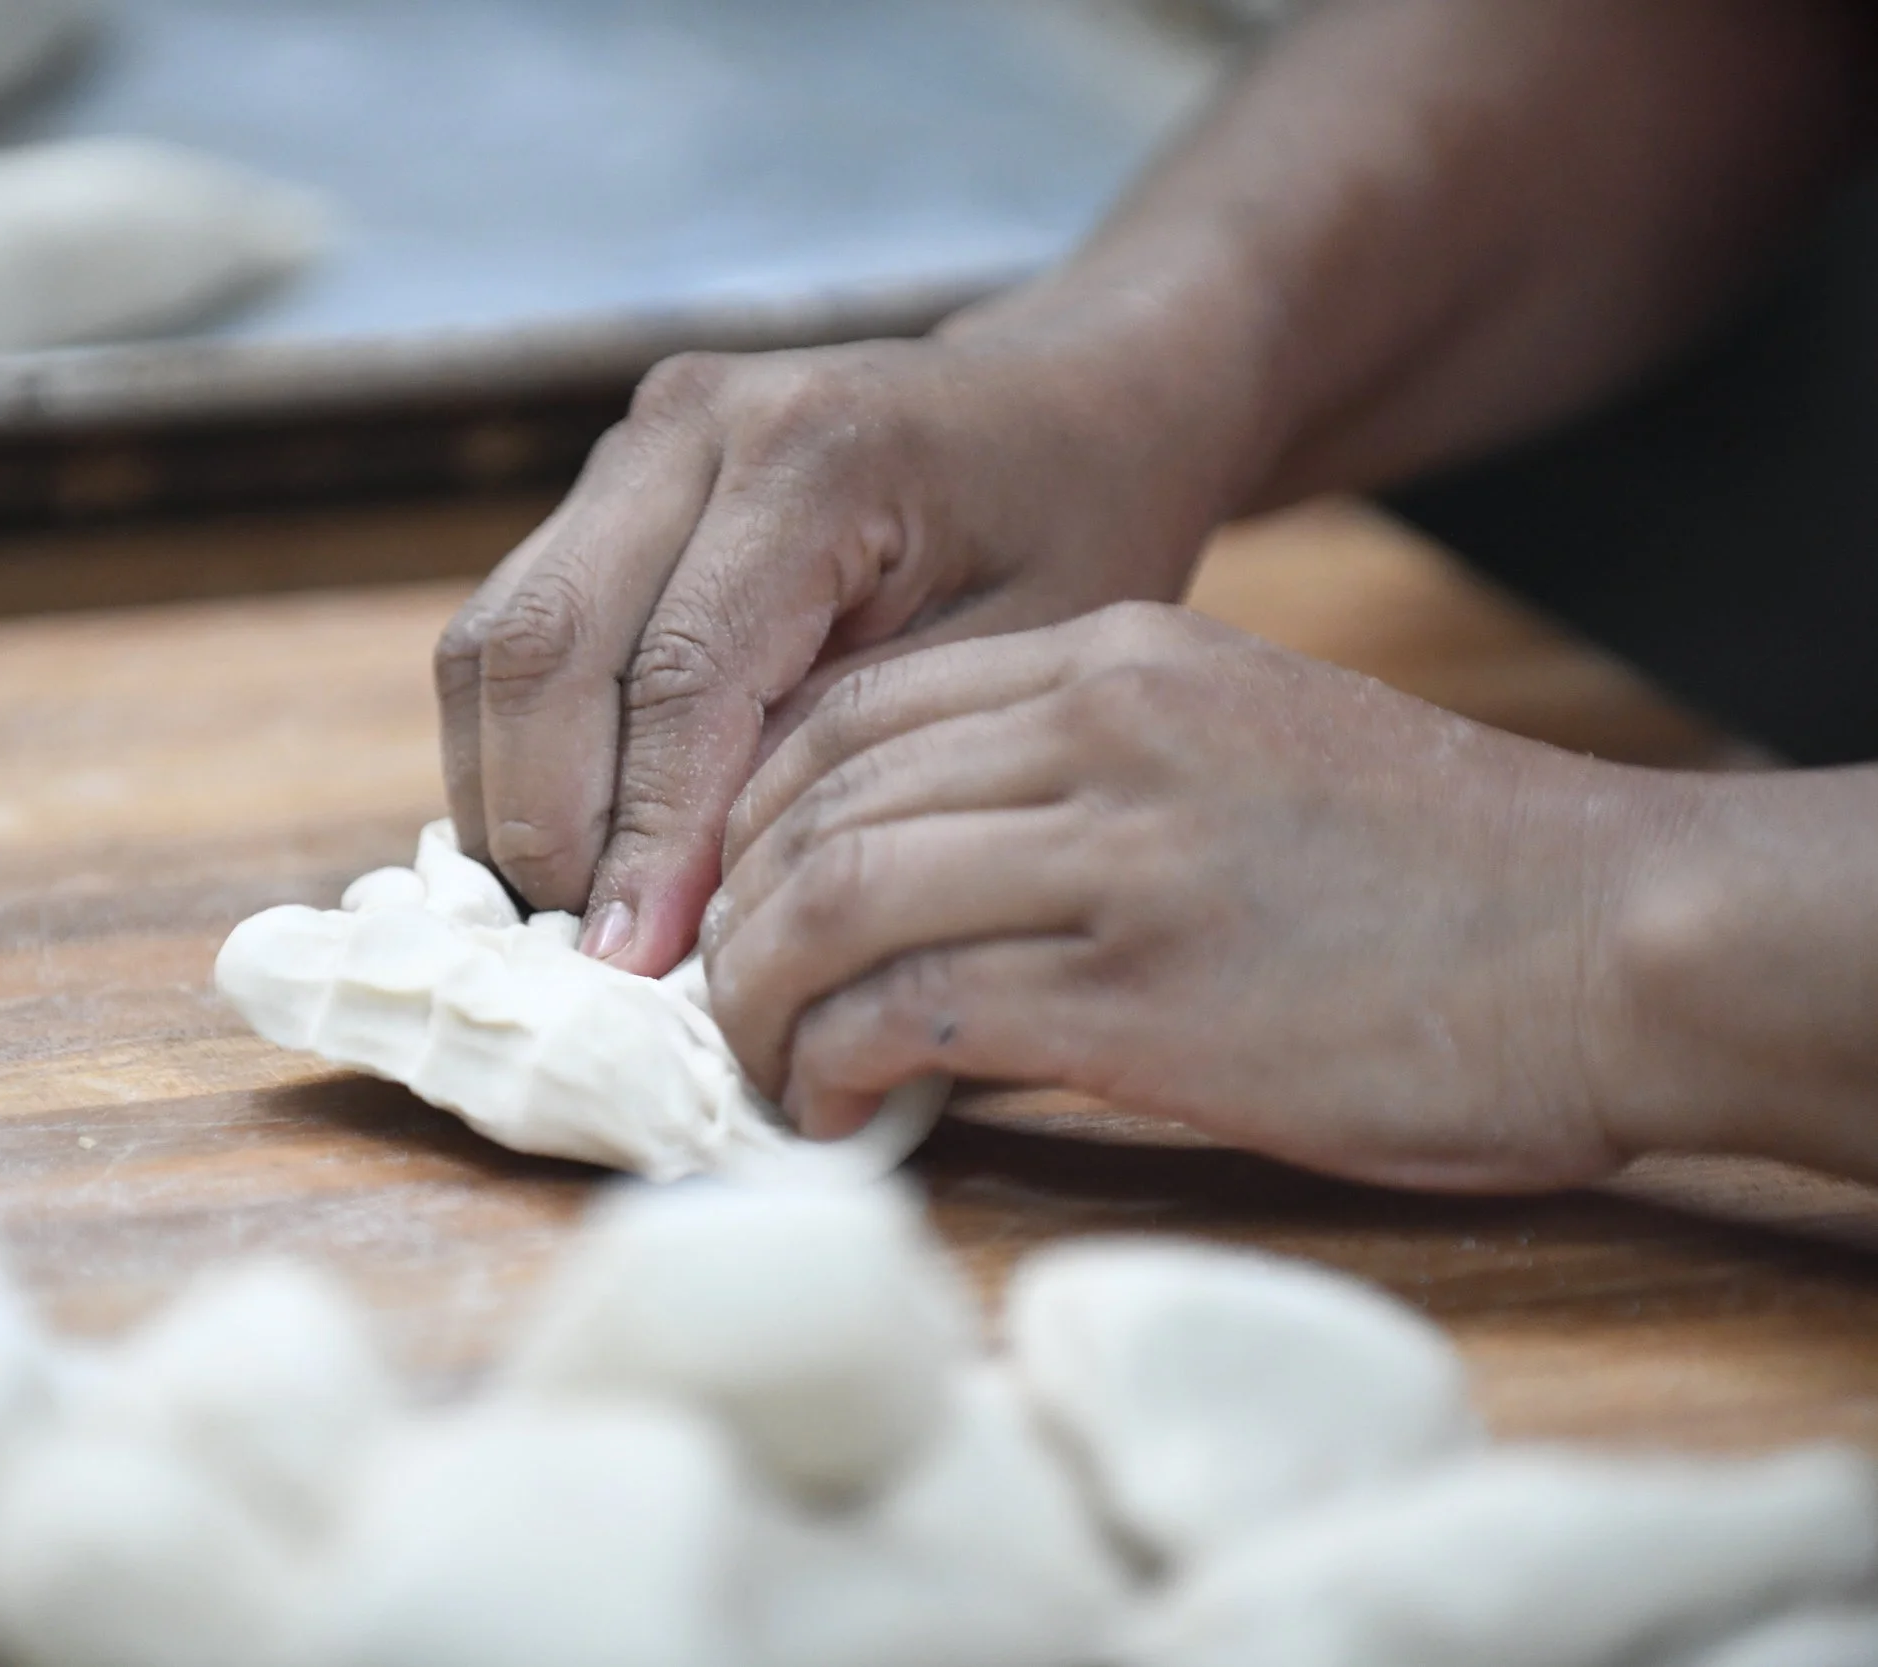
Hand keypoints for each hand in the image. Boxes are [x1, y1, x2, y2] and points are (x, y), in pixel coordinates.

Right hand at [435, 312, 1257, 977]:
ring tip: (565, 916)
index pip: (676, 675)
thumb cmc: (1071, 536)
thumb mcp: (1009, 664)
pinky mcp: (603, 485)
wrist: (1063, 404)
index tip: (633, 969)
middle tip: (585, 959)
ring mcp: (632, 444)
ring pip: (493, 639)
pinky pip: (508, 629)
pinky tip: (569, 845)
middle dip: (543, 824)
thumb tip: (686, 901)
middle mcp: (693, 423)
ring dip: (505, 792)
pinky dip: (515, 750)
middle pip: (542, 645)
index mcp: (815, 450)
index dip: (642, 839)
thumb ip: (845, 756)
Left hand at [702, 603, 1695, 1192]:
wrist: (1620, 940)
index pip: (848, 711)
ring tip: (769, 1069)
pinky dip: (835, 1068)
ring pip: (832, 901)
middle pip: (814, 800)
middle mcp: (1100, 731)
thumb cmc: (1438, 869)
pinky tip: (839, 1109)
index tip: (735, 900)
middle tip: (726, 1000)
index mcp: (1117, 657)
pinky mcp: (1145, 1000)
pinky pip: (909, 1014)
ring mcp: (1121, 858)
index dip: (752, 815)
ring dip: (760, 1001)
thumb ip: (1080, 773)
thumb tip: (919, 871)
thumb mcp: (1243, 742)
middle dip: (732, 912)